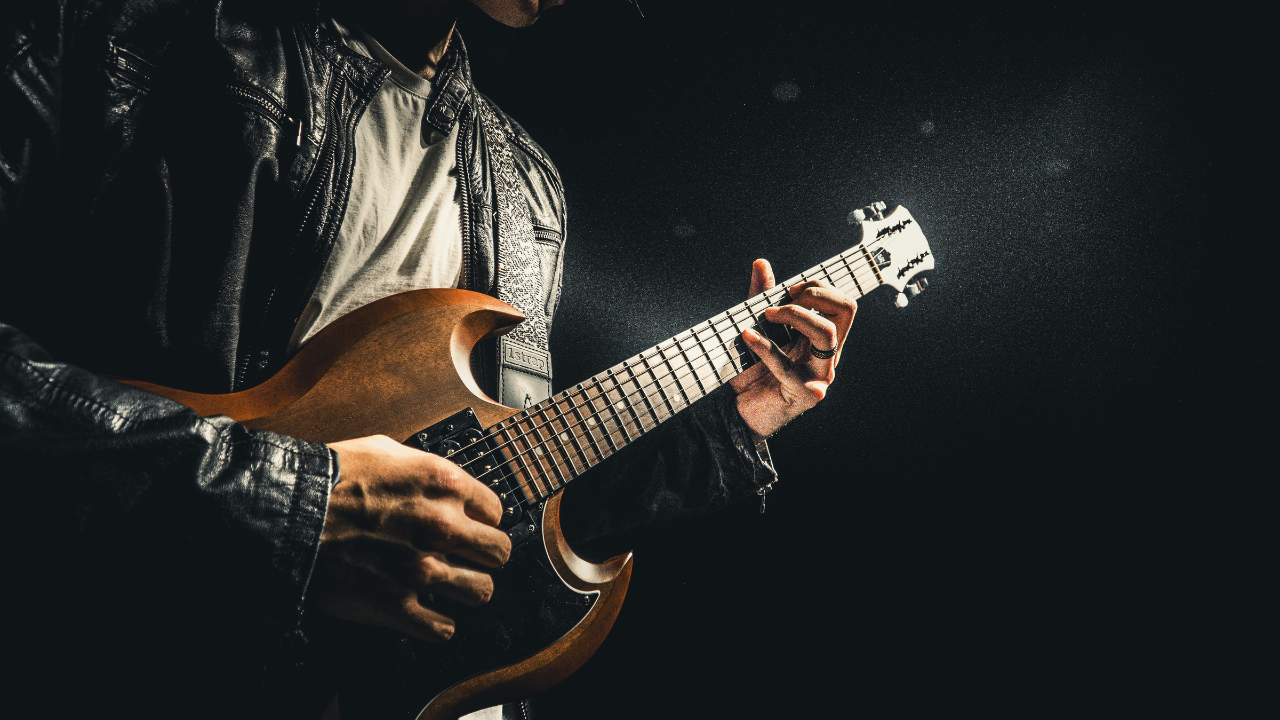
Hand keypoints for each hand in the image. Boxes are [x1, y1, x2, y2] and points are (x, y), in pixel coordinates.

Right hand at [308, 435, 511, 641]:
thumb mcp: (386, 451)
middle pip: (499, 552)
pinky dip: (436, 624)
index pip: (496, 511)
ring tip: (450, 586)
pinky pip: (443, 629)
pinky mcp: (397, 606)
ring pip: (482, 592)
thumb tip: (440, 481)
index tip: (469, 526)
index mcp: (443, 485)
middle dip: (483, 555)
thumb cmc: (329, 478)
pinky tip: (425, 612)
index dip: (481, 519)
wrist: (287, 512)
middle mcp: (441, 527)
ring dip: (467, 589)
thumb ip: (424, 468)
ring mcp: (421, 569)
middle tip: (466, 557)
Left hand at [730, 259, 857, 438]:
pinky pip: (788, 366)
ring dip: (795, 316)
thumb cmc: (751, 372)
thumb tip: (761, 264)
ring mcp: (820, 375)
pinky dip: (764, 347)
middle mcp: (828, 356)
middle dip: (814, 295)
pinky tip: (746, 336)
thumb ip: (761, 297)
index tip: (787, 290)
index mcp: (822, 339)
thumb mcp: (756, 328)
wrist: (738, 411)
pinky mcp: (804, 394)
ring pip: (827, 334)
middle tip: (781, 303)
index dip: (817, 287)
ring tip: (766, 316)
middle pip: (846, 310)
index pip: (841, 302)